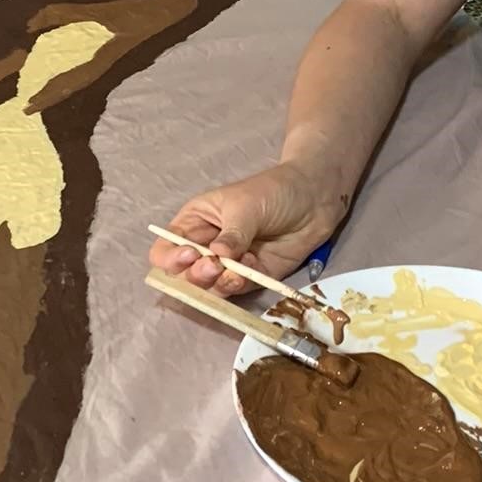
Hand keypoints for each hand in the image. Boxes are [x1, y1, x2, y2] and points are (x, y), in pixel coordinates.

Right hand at [149, 162, 337, 296]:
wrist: (314, 199)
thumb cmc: (272, 191)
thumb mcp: (246, 206)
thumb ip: (231, 234)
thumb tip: (217, 257)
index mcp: (194, 223)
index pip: (166, 248)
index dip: (170, 258)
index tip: (188, 256)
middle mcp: (206, 247)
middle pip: (183, 275)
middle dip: (194, 275)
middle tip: (212, 266)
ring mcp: (228, 265)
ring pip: (208, 288)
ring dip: (216, 284)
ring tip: (232, 271)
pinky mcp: (251, 278)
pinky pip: (236, 290)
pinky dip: (239, 285)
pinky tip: (250, 269)